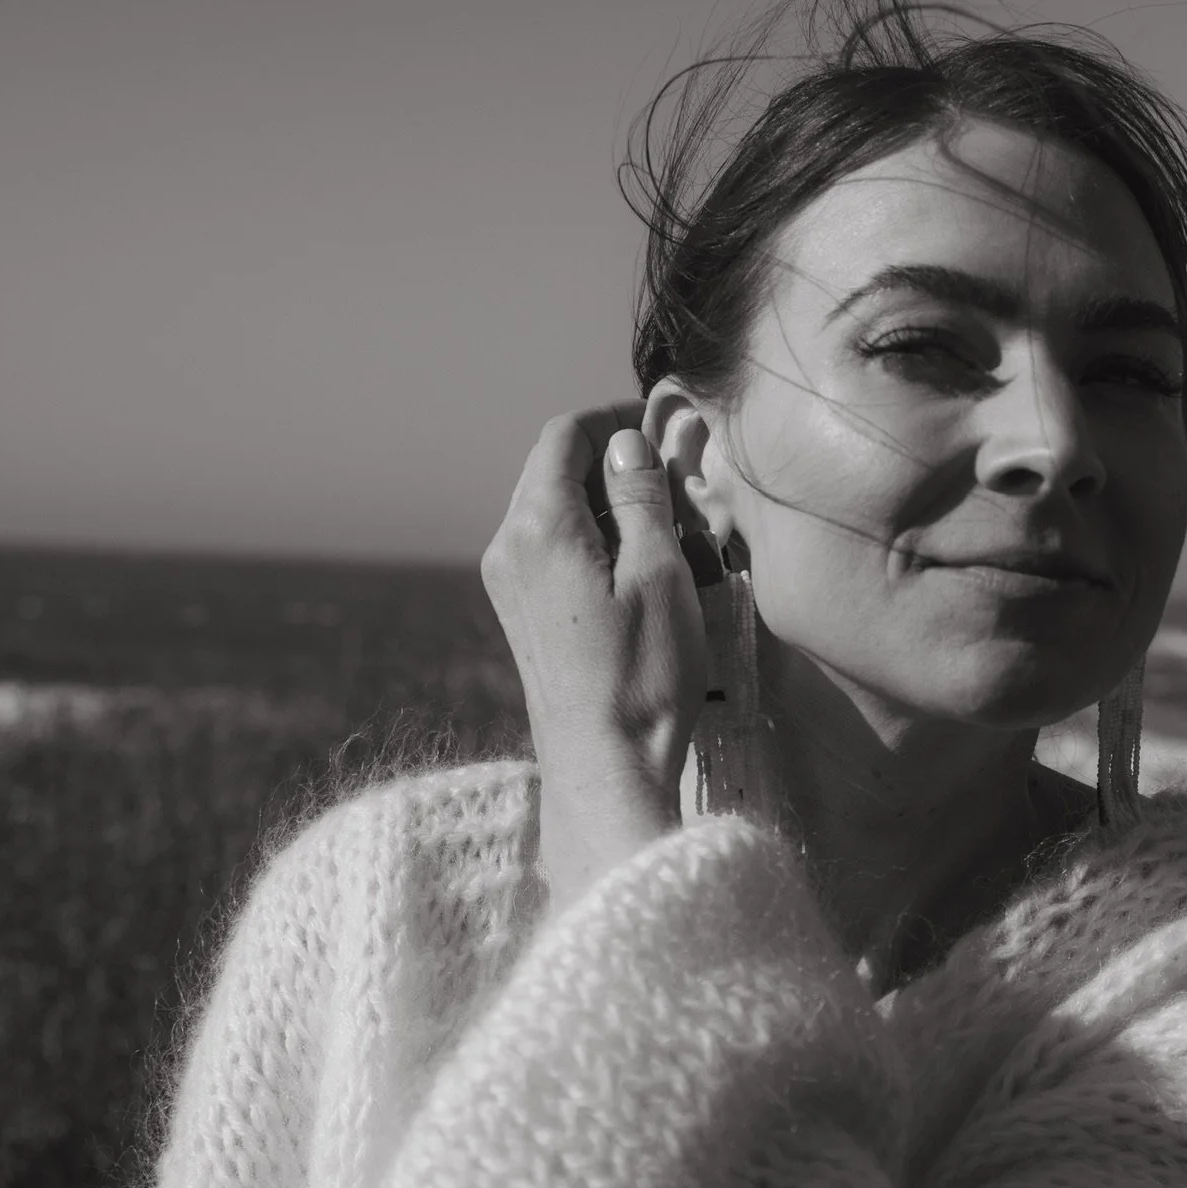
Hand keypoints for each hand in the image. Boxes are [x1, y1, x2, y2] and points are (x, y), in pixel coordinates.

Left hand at [481, 401, 706, 915]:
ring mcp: (509, 582)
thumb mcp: (659, 574)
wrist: (607, 767)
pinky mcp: (522, 612)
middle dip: (616, 464)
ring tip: (671, 533)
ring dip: (611, 505)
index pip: (564, 435)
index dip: (615, 421)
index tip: (664, 434)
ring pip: (557, 509)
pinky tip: (644, 571)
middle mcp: (508, 547)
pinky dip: (598, 540)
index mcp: (537, 529)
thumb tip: (629, 443)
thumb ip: (642, 496)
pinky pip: (555, 548)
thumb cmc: (643, 675)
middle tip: (678, 486)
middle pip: (555, 469)